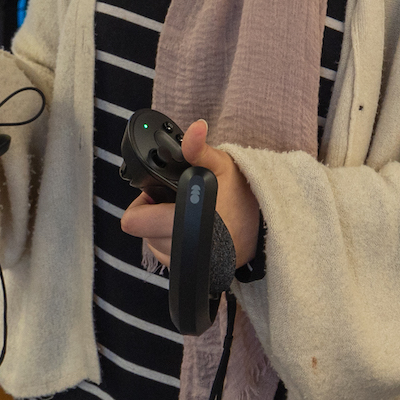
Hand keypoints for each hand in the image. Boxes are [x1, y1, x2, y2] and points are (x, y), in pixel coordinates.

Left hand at [119, 119, 260, 267]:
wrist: (264, 232)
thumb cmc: (242, 199)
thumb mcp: (222, 166)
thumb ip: (199, 149)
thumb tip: (194, 129)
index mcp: (183, 224)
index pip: (135, 221)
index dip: (143, 204)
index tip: (160, 195)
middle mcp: (181, 251)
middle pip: (142, 230)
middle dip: (154, 214)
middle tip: (178, 202)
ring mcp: (183, 263)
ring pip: (152, 243)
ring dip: (162, 229)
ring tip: (188, 216)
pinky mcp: (187, 270)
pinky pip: (165, 254)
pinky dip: (172, 242)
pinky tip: (192, 230)